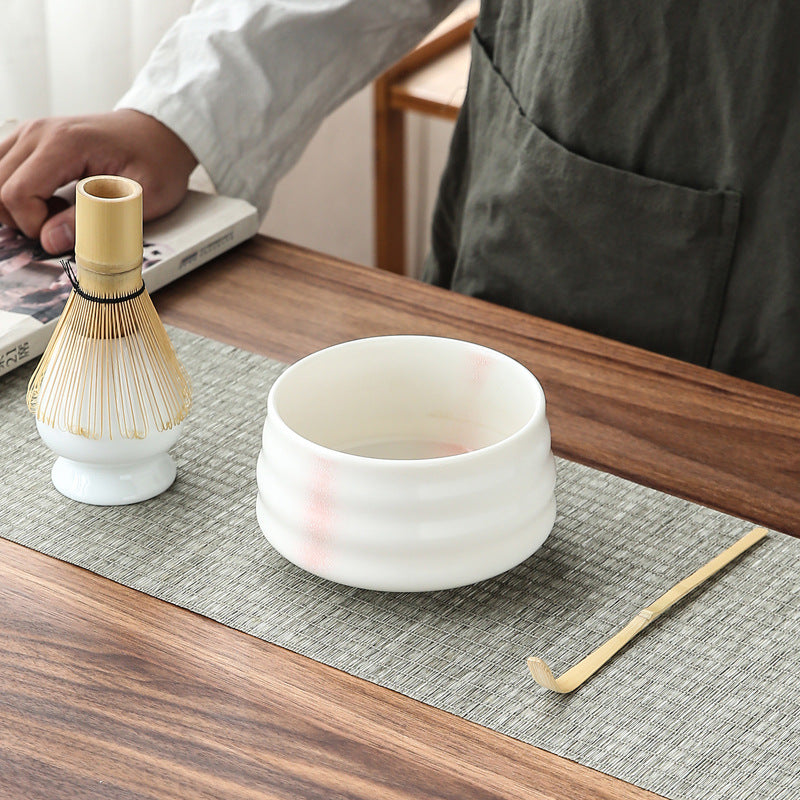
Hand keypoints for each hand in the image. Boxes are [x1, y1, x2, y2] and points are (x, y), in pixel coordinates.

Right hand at [0, 109, 197, 252]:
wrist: (159, 133)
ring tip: (58, 211)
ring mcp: (30, 134)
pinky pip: (4, 171)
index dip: (34, 225)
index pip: (16, 193)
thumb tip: (51, 240)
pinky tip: (50, 199)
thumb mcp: (141, 198)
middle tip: (61, 226)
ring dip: (18, 207)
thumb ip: (96, 220)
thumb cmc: (157, 161)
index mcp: (64, 143)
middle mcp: (39, 133)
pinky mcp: (31, 141)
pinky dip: (18, 193)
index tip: (63, 233)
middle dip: (23, 219)